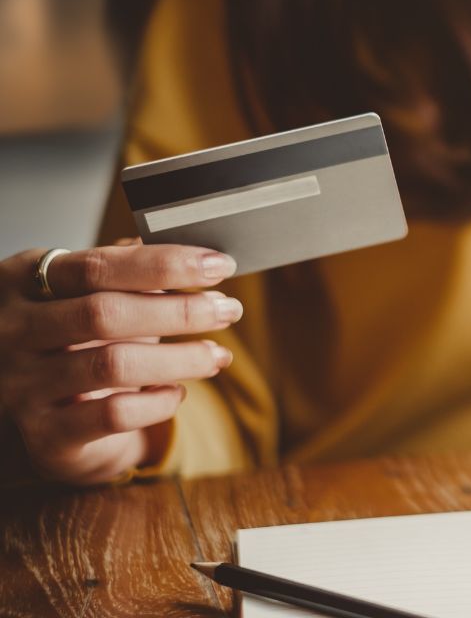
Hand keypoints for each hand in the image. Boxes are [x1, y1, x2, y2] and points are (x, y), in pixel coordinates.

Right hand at [0, 243, 241, 483]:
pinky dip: (158, 402)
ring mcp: (22, 384)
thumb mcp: (91, 293)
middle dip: (180, 311)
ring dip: (180, 358)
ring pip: (113, 365)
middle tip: (229, 310)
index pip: (98, 265)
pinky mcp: (45, 434)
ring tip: (217, 354)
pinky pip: (114, 415)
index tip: (219, 265)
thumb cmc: (76, 338)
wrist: (41, 410)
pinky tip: (178, 392)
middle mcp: (13, 330)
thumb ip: (132, 270)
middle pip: (104, 314)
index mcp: (24, 280)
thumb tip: (199, 255)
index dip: (164, 263)